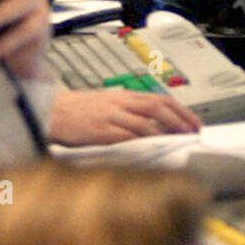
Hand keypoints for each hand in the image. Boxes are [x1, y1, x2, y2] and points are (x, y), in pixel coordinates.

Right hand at [48, 87, 201, 144]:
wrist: (50, 111)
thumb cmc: (76, 110)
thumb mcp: (106, 104)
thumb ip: (128, 111)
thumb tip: (153, 124)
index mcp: (123, 96)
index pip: (160, 98)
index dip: (181, 110)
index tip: (194, 122)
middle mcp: (120, 103)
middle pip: (159, 107)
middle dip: (180, 120)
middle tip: (193, 132)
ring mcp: (111, 116)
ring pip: (146, 121)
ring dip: (166, 132)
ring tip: (179, 142)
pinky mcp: (100, 131)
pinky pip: (127, 136)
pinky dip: (143, 142)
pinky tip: (153, 148)